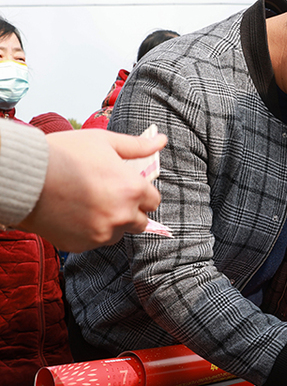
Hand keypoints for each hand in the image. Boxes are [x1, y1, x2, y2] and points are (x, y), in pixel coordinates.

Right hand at [18, 129, 167, 251]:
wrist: (25, 177)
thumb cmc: (65, 154)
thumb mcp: (104, 142)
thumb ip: (137, 145)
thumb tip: (161, 140)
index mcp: (133, 190)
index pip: (154, 201)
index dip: (143, 193)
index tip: (129, 187)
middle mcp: (121, 216)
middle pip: (140, 222)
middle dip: (130, 211)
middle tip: (110, 197)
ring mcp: (101, 234)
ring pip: (117, 233)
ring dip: (111, 223)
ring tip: (89, 204)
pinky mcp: (81, 245)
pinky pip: (94, 241)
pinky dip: (89, 232)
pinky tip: (74, 214)